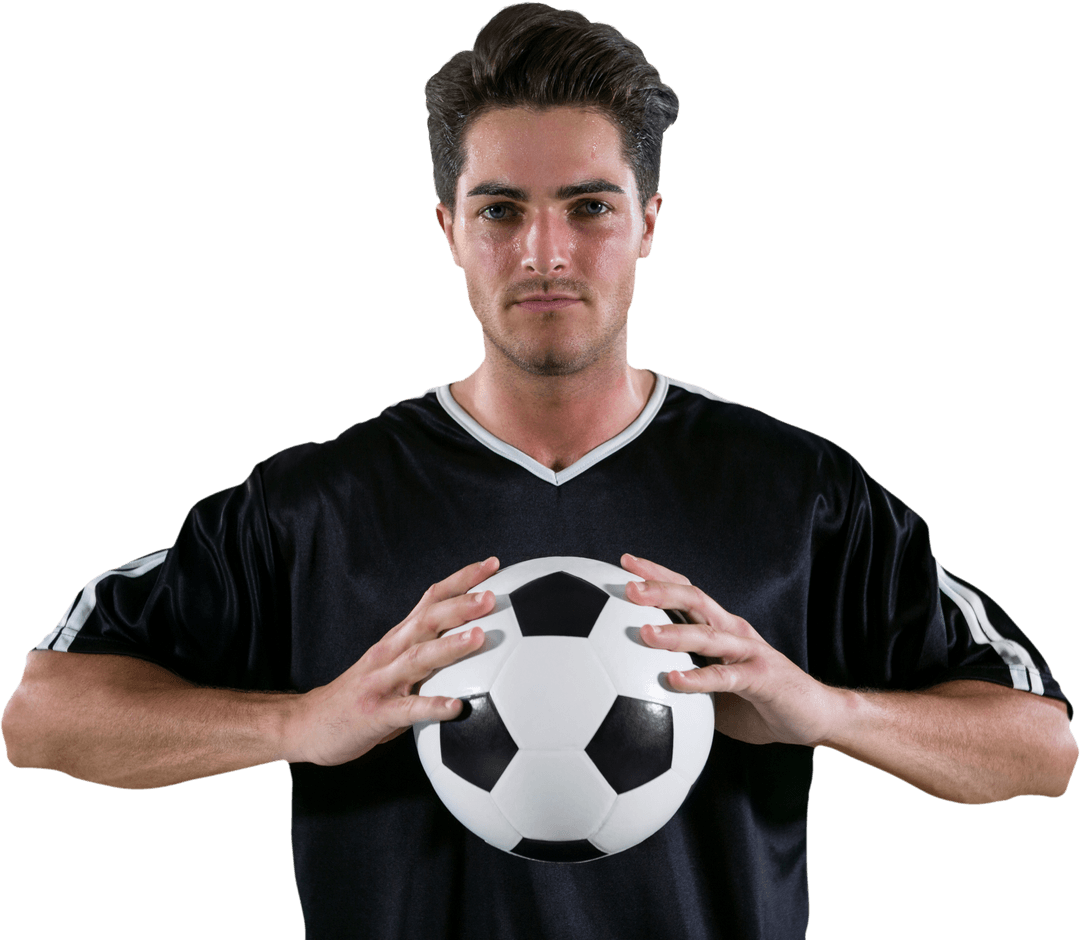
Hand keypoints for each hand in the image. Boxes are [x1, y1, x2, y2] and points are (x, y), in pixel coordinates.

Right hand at [286, 557, 498, 765]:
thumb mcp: (393, 664)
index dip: (462, 580)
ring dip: (450, 646)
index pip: (432, 599)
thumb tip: (475, 641)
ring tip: (480, 637)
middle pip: (427, 620)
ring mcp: (382, 681)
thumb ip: (427, 652)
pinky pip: (408, 709)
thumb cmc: (362, 695)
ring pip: (419, 657)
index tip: (493, 564)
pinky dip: (433, 706)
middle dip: (460, 605)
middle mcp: (390, 652)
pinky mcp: (377, 713)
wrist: (308, 724)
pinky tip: (457, 708)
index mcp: (398, 638)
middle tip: (492, 596)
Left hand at [621, 553, 842, 747]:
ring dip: (674, 633)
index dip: (657, 574)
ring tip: (644, 632)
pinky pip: (726, 677)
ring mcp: (749, 651)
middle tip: (627, 586)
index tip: (624, 562)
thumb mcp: (713, 687)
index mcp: (721, 627)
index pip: (685, 591)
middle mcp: (734, 631)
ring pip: (708, 634)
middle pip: (693, 599)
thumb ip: (683, 678)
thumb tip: (637, 686)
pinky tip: (674, 680)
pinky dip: (699, 678)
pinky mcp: (762, 677)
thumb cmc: (760, 701)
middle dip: (660, 590)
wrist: (815, 716)